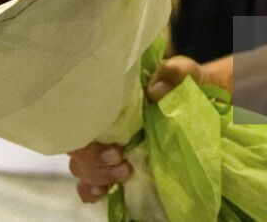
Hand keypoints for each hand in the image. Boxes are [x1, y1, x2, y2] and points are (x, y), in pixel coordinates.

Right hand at [67, 55, 211, 202]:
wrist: (190, 99)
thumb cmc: (177, 82)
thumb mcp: (179, 72)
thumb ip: (171, 74)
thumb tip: (155, 91)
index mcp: (107, 99)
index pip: (78, 117)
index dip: (86, 137)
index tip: (115, 148)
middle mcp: (99, 123)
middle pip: (76, 147)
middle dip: (94, 161)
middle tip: (123, 161)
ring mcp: (103, 145)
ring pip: (80, 166)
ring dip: (97, 175)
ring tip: (126, 173)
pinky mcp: (112, 165)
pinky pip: (88, 182)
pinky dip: (90, 190)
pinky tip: (103, 193)